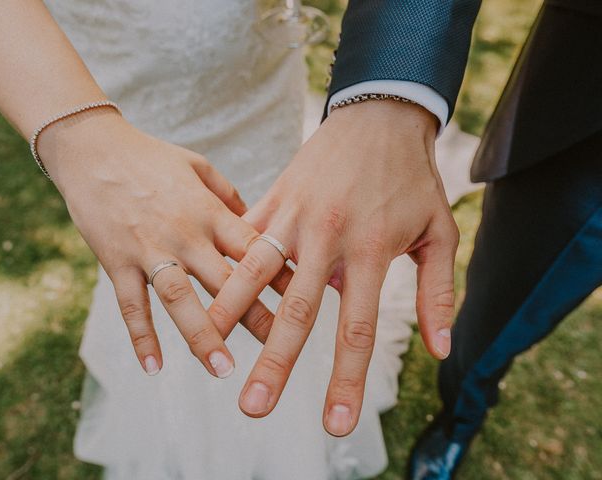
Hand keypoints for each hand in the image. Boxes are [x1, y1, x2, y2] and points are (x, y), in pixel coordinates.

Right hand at [38, 109, 288, 376]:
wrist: (91, 148)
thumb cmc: (150, 156)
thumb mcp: (198, 166)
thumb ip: (228, 197)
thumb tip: (253, 224)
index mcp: (209, 210)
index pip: (252, 248)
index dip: (280, 275)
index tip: (304, 301)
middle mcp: (184, 233)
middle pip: (225, 280)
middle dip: (253, 316)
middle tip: (278, 350)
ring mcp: (148, 249)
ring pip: (179, 298)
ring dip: (201, 335)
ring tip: (222, 369)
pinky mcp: (116, 260)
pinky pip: (130, 305)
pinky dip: (142, 337)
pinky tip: (154, 368)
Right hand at [209, 100, 458, 434]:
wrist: (381, 115)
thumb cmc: (412, 178)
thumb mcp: (439, 233)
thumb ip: (436, 293)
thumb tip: (441, 351)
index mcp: (370, 251)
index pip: (356, 328)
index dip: (345, 379)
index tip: (334, 423)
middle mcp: (327, 237)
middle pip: (296, 310)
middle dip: (275, 362)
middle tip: (254, 407)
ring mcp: (294, 214)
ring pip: (253, 269)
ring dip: (229, 311)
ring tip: (207, 348)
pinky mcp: (274, 196)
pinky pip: (242, 232)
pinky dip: (224, 262)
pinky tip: (202, 288)